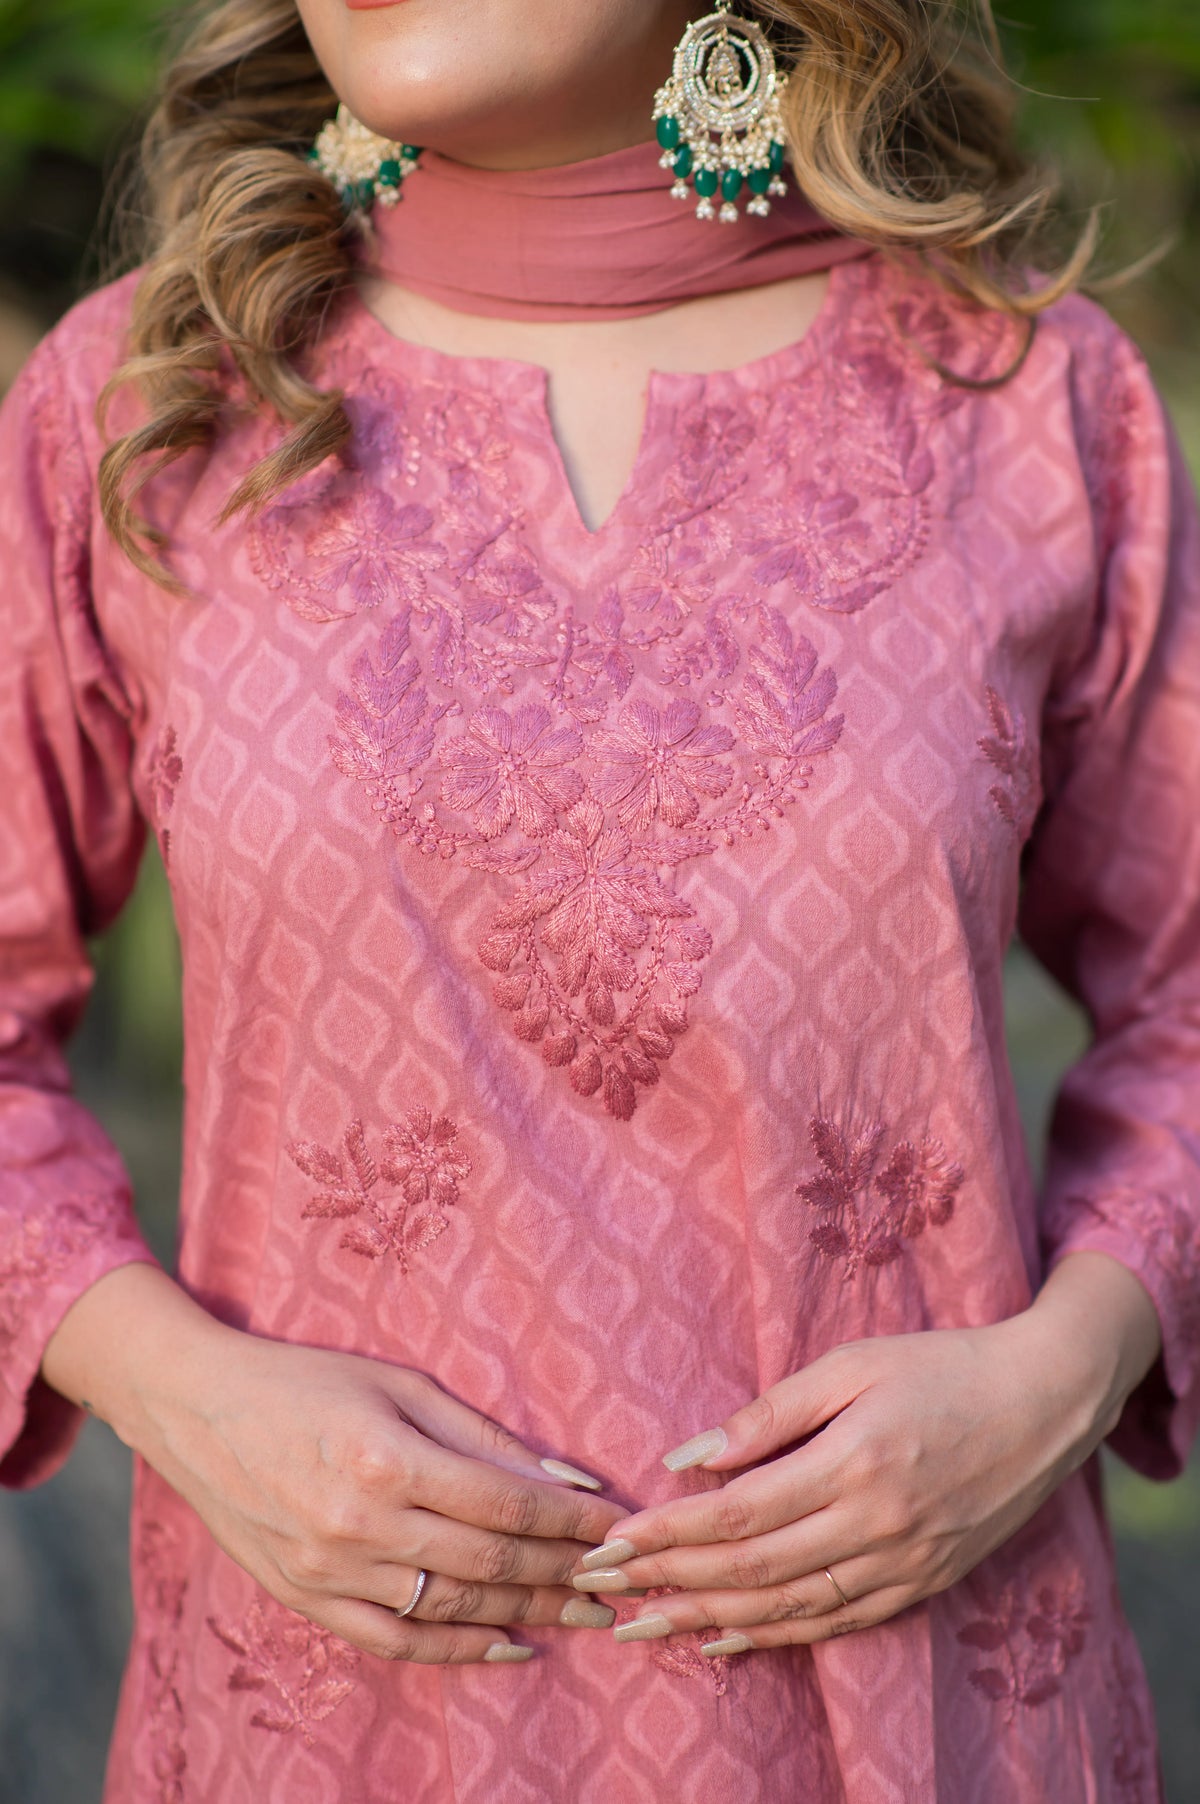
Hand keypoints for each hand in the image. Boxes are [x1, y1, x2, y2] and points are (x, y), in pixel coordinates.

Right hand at [44, 1267, 624, 1664]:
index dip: (571, 1518)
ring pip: (453, 1608)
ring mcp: (330, 1571)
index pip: (505, 1501)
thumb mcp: (399, 1383)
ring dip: (530, 1612)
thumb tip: (566, 1474)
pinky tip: (512, 1645)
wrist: (196, 1409)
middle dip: (566, 1570)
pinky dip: (460, 1651)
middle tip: (620, 1576)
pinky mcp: (307, 1599)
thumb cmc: (305, 1380)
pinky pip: (397, 1641)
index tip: (619, 1520)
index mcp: (387, 1458)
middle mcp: (361, 1524)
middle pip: (490, 1562)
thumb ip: (483, 1435)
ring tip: (584, 1609)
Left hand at [575, 1254, 1159, 1655]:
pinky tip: (726, 1640)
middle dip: (669, 1581)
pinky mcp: (923, 1583)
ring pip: (789, 1609)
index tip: (610, 1539)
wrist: (1044, 1402)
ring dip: (708, 1620)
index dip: (668, 1532)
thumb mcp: (852, 1365)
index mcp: (854, 1461)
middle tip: (602, 1590)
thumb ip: (770, 1413)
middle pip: (753, 1570)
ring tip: (644, 1625)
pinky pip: (836, 1623)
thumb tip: (689, 1456)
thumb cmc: (940, 1366)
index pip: (738, 1513)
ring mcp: (903, 1563)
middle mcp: (877, 1525)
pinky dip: (775, 1637)